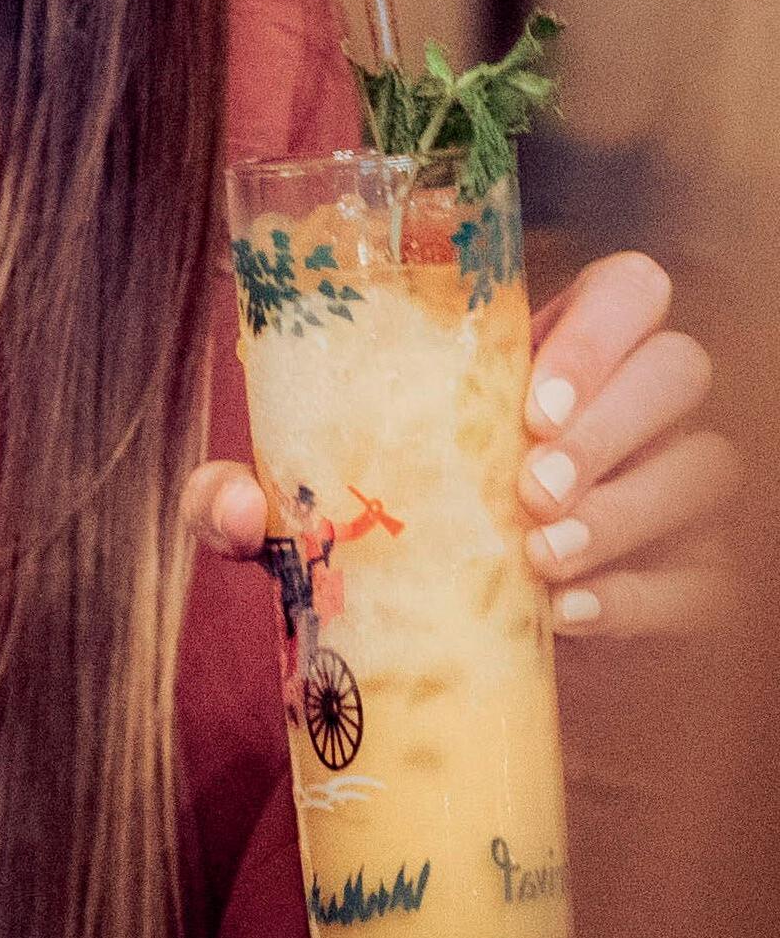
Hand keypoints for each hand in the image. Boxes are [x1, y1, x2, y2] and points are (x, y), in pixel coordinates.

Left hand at [189, 251, 734, 638]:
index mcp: (549, 352)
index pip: (630, 290)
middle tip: (532, 488)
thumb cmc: (378, 537)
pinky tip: (568, 615)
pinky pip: (702, 576)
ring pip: (705, 469)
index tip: (533, 397)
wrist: (429, 647)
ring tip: (542, 557)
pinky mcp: (684, 579)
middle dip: (613, 423)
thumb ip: (245, 499)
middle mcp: (625, 408)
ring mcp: (665, 492)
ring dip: (626, 511)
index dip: (603, 328)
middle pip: (679, 370)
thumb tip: (232, 502)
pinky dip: (640, 596)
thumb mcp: (300, 511)